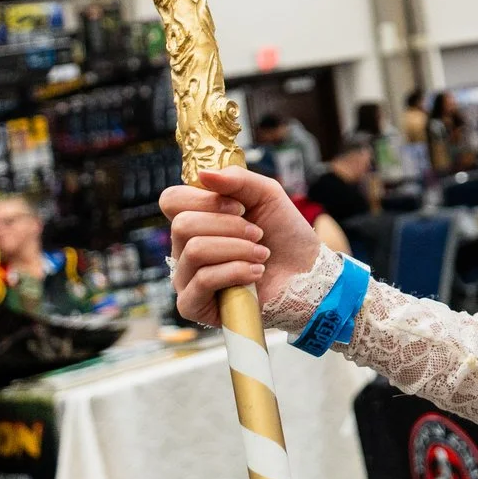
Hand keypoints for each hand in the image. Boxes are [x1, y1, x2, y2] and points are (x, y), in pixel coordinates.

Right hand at [163, 168, 318, 325]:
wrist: (306, 272)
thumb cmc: (284, 234)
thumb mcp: (266, 194)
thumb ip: (236, 179)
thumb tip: (202, 174)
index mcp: (196, 219)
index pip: (171, 201)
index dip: (204, 199)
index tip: (239, 207)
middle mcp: (184, 248)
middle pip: (182, 225)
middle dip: (229, 226)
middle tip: (258, 234)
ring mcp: (185, 278)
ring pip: (194, 251)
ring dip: (238, 249)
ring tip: (262, 255)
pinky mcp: (192, 304)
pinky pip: (202, 280)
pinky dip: (236, 272)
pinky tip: (256, 273)